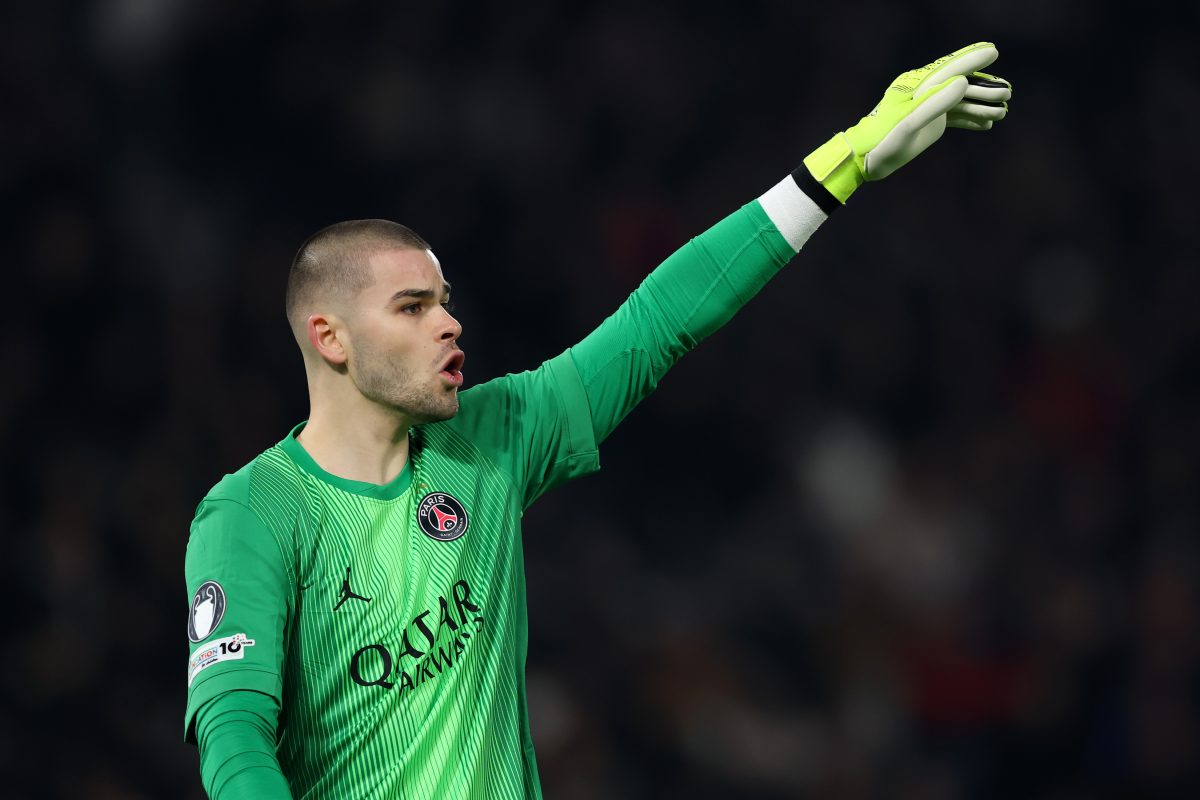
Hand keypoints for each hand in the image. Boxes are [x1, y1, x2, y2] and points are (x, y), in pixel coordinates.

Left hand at [803, 42, 1011, 203]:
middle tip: (1009, 92)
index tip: (993, 50)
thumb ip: (935, 103)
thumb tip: (962, 82)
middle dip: (984, 88)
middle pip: (959, 85)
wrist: (864, 160)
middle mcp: (924, 93)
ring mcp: (927, 107)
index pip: (949, 69)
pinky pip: (954, 117)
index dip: (972, 60)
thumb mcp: (910, 123)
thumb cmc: (882, 140)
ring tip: (1004, 112)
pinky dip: (970, 120)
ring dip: (981, 106)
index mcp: (917, 86)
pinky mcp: (928, 122)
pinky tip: (987, 126)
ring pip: (959, 102)